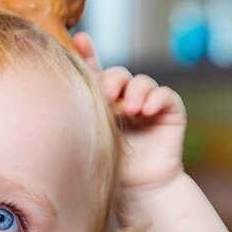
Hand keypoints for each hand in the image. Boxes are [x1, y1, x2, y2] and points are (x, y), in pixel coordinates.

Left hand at [72, 32, 186, 193]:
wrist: (139, 192)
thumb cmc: (110, 169)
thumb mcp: (90, 138)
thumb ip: (82, 112)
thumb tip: (62, 88)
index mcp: (102, 102)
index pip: (95, 72)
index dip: (88, 53)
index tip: (80, 39)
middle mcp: (125, 98)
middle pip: (118, 75)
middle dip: (113, 80)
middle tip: (108, 94)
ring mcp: (149, 102)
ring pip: (142, 82)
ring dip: (135, 91)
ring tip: (130, 109)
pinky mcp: (170, 110)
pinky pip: (165, 95)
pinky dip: (157, 98)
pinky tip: (147, 109)